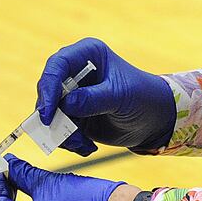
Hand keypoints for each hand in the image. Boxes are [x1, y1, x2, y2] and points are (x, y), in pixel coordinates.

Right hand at [35, 38, 175, 155]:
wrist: (154, 120)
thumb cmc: (143, 98)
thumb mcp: (121, 97)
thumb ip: (93, 99)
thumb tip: (65, 105)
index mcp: (88, 54)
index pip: (58, 64)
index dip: (48, 87)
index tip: (47, 112)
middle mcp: (75, 71)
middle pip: (48, 89)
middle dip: (52, 115)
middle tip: (63, 134)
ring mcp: (72, 94)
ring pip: (50, 113)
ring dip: (63, 133)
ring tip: (83, 144)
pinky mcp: (73, 115)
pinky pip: (59, 128)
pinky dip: (69, 140)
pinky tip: (87, 147)